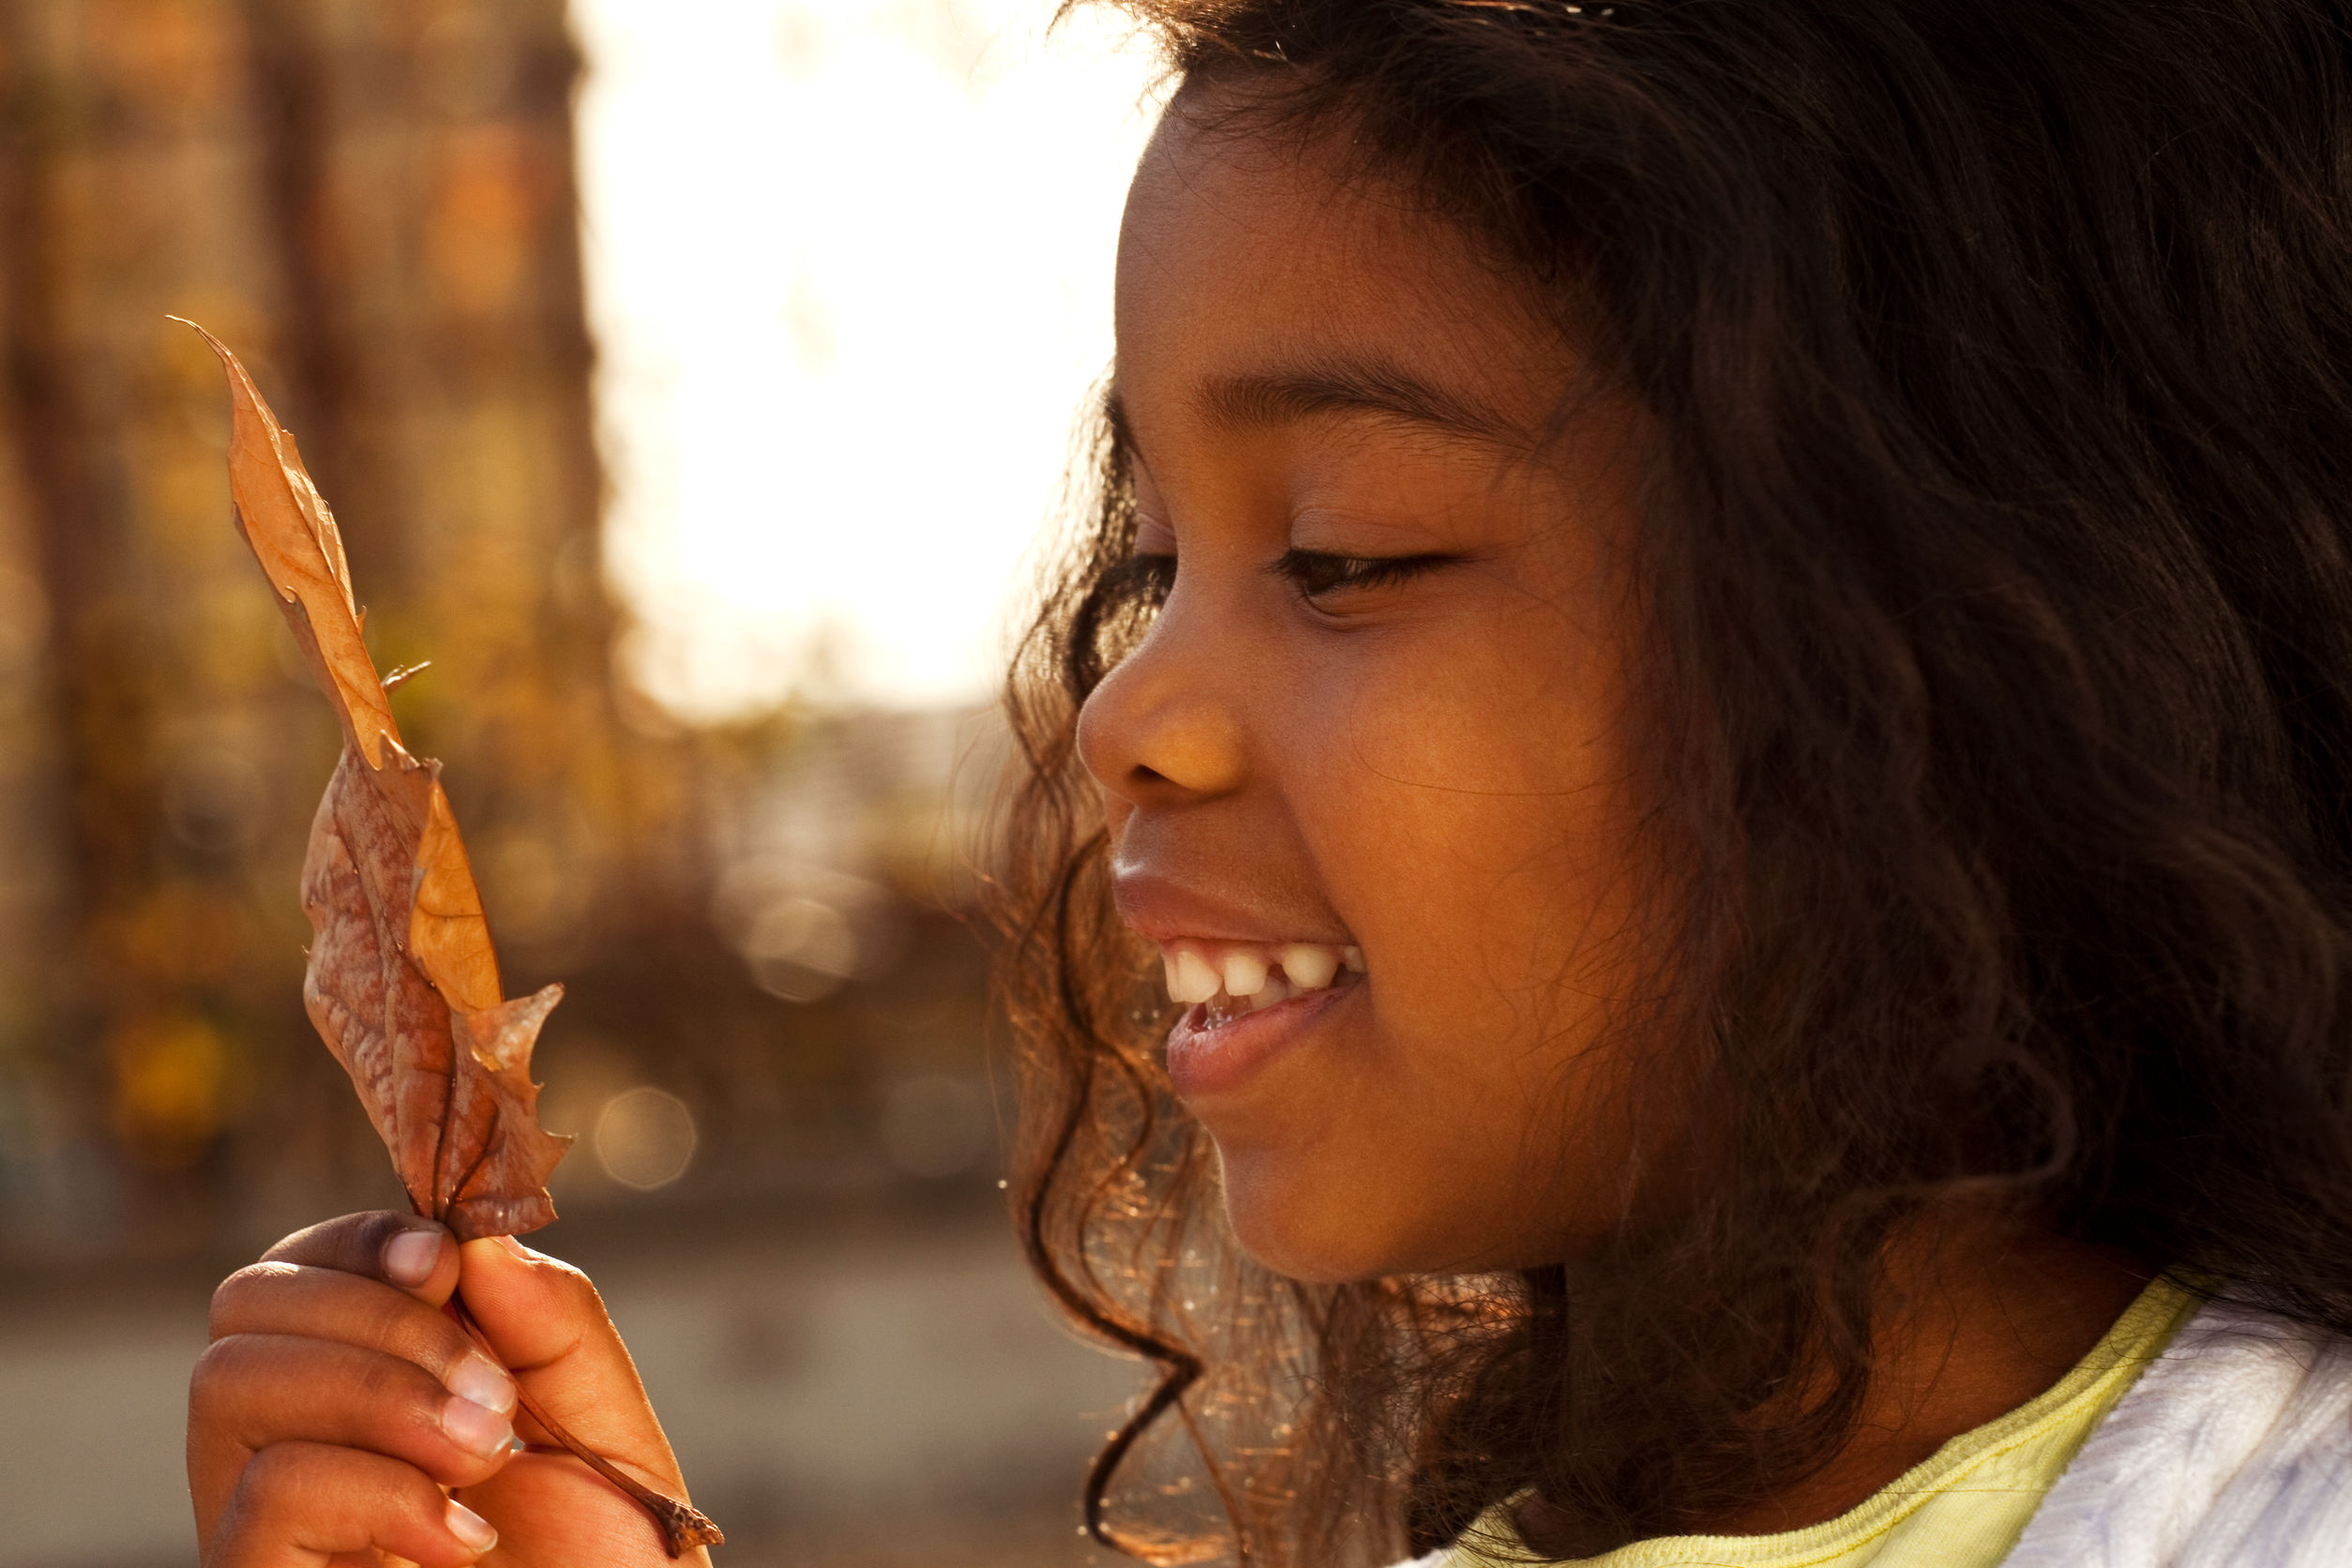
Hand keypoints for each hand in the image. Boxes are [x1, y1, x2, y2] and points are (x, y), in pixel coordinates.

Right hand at [191, 1211, 709, 1566]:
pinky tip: (460, 1536)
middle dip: (380, 1317)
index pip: (301, 1266)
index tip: (445, 1263)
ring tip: (483, 1453)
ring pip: (229, 1380)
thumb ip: (555, 1324)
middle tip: (490, 1393)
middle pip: (246, 1304)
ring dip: (379, 1388)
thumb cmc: (604, 1564)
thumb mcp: (601, 1422)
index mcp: (360, 1386)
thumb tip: (478, 1244)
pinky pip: (265, 1494)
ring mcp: (261, 1527)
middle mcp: (288, 1445)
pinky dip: (378, 1488)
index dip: (364, 1242)